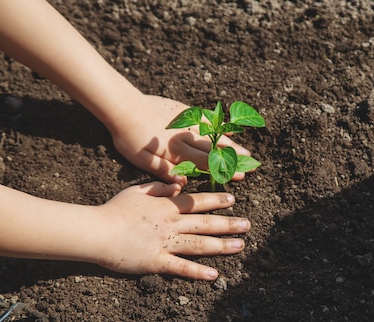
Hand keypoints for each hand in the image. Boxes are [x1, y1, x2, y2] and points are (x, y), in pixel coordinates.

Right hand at [93, 182, 249, 279]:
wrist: (97, 231)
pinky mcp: (157, 262)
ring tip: (240, 246)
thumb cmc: (114, 210)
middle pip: (205, 223)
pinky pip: (181, 268)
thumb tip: (179, 186)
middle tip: (247, 225)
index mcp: (166, 206)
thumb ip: (160, 188)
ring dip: (222, 245)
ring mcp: (166, 243)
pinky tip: (214, 275)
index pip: (197, 201)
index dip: (216, 200)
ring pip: (199, 244)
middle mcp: (171, 223)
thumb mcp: (138, 191)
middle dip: (229, 223)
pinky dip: (198, 272)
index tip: (232, 199)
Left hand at [111, 95, 250, 183]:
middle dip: (233, 159)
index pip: (205, 163)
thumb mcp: (141, 160)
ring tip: (245, 150)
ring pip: (213, 135)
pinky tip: (227, 127)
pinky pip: (205, 118)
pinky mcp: (182, 111)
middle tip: (251, 165)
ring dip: (230, 143)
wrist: (123, 106)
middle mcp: (186, 137)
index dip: (223, 170)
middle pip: (214, 150)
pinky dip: (218, 124)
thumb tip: (183, 184)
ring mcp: (186, 122)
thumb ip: (163, 172)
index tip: (240, 175)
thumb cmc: (129, 137)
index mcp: (177, 152)